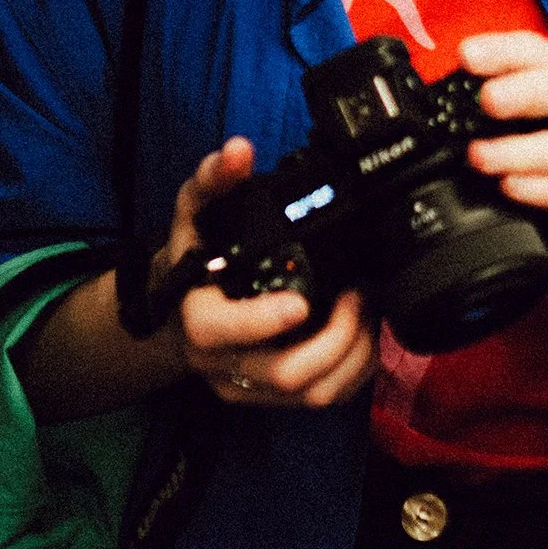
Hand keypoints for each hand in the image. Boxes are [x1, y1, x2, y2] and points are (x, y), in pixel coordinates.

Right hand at [160, 137, 378, 409]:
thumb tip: (238, 150)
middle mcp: (221, 362)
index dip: (263, 321)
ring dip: (353, 354)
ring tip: (367, 309)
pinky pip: (322, 398)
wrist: (180, 305)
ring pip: (311, 394)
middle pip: (285, 372)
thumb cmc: (194, 255)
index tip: (302, 299)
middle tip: (358, 292)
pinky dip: (354, 369)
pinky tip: (362, 334)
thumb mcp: (196, 211)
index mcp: (197, 319)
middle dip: (336, 336)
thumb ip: (215, 179)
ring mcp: (249, 385)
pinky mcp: (272, 398)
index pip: (219, 332)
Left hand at [459, 31, 547, 264]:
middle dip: (523, 90)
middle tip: (485, 100)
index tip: (465, 55)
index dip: (502, 50)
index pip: (540, 52)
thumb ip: (524, 110)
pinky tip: (514, 188)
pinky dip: (546, 189)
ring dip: (521, 150)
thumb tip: (454, 110)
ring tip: (480, 158)